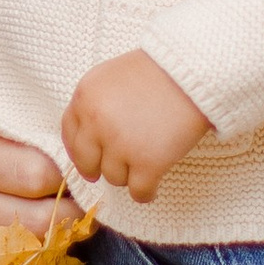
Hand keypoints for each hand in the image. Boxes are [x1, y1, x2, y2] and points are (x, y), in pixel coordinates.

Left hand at [62, 50, 211, 204]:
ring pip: (114, 178)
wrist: (194, 73)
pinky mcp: (148, 163)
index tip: (90, 160)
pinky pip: (139, 192)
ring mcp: (121, 145)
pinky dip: (146, 193)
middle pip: (87, 163)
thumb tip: (86, 139)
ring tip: (146, 162)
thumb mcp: (112, 77)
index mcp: (85, 97)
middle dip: (100, 168)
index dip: (80, 151)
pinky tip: (153, 188)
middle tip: (117, 168)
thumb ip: (94, 104)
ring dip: (129, 175)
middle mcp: (96, 122)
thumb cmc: (157, 71)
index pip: (69, 135)